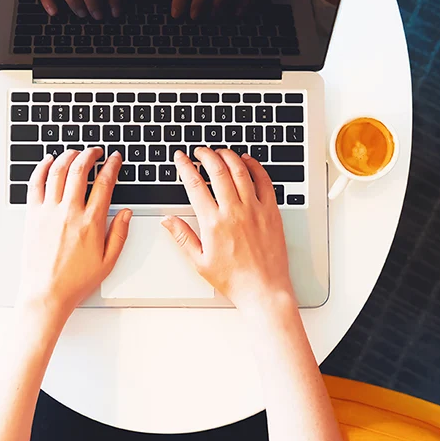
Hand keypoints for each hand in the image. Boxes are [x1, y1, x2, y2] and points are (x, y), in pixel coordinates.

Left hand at [17, 149, 131, 317]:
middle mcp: (69, 213)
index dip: (112, 166)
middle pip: (80, 170)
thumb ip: (120, 234)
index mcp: (91, 223)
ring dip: (68, 156)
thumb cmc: (75, 281)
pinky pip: (36, 184)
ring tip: (75, 152)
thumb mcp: (108, 261)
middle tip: (95, 151)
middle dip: (90, 154)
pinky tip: (48, 161)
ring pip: (58, 172)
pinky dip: (42, 168)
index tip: (114, 159)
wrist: (46, 294)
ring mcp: (49, 212)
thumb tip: (127, 212)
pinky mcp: (32, 215)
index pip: (104, 184)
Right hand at [161, 148, 295, 310]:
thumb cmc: (234, 279)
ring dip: (228, 156)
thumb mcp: (199, 261)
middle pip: (218, 171)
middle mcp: (234, 211)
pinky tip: (247, 161)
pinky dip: (255, 166)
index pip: (195, 185)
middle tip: (200, 151)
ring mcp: (254, 209)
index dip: (185, 167)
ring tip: (220, 152)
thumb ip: (182, 236)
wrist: (263, 290)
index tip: (181, 158)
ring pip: (240, 171)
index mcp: (213, 223)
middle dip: (206, 155)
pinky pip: (264, 181)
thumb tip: (168, 220)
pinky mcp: (271, 211)